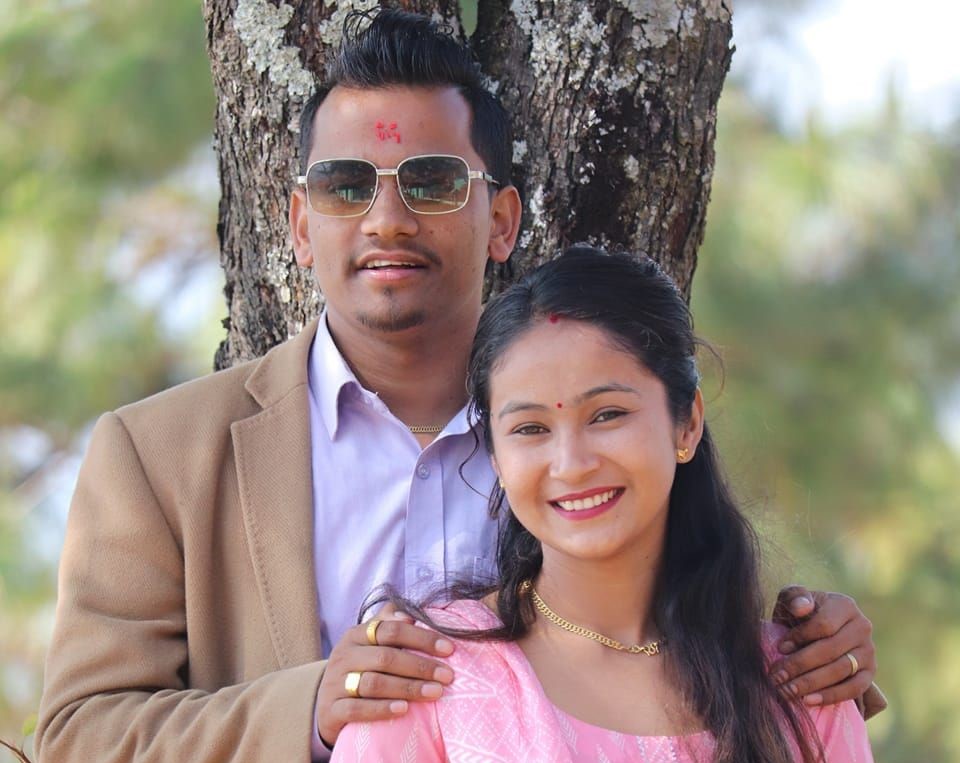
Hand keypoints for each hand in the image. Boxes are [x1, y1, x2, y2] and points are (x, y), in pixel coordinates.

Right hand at [315, 605, 454, 747]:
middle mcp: (344, 656)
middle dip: (420, 665)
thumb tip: (410, 615)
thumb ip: (388, 625)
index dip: (422, 638)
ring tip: (435, 692)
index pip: (391, 630)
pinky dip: (382, 709)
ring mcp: (335, 683)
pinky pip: (357, 709)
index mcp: (356, 635)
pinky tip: (404, 709)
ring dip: (408, 687)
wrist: (325, 705)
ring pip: (373, 683)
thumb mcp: (369, 644)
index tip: (449, 649)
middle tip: (448, 675)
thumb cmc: (358, 669)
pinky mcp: (332, 710)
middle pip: (385, 657)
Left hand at [769, 585, 876, 709]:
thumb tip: (801, 607)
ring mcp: (869, 651)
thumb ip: (795, 597)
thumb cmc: (799, 614)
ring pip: (841, 671)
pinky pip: (854, 689)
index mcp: (845, 605)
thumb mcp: (792, 600)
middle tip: (776, 676)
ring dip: (811, 683)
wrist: (814, 632)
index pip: (824, 625)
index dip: (800, 637)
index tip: (779, 648)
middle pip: (831, 650)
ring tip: (787, 690)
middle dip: (800, 665)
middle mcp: (862, 627)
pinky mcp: (870, 673)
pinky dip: (830, 696)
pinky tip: (807, 701)